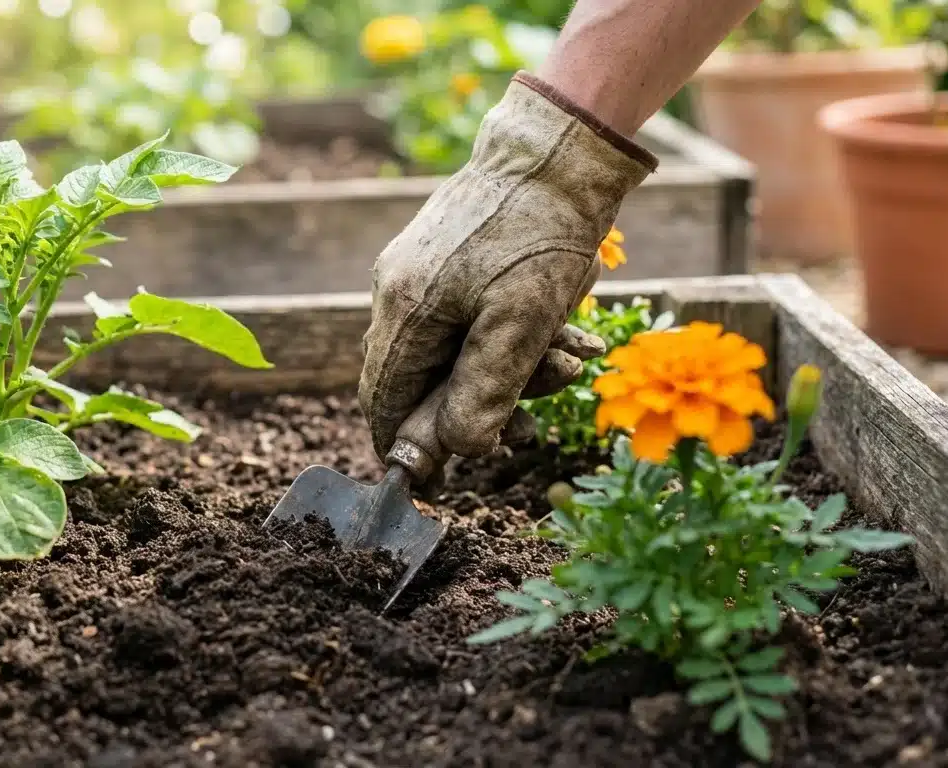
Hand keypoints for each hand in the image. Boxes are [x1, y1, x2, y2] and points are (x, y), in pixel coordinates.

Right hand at [359, 73, 656, 486]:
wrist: (557, 150)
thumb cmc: (540, 236)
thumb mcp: (522, 325)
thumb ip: (483, 392)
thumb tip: (459, 449)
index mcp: (403, 311)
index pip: (382, 402)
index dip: (407, 446)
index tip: (438, 482)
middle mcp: (395, 291)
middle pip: (416, 381)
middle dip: (474, 410)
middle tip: (526, 428)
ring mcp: (417, 270)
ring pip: (448, 351)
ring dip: (504, 373)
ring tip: (565, 364)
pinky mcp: (444, 256)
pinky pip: (465, 318)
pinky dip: (506, 338)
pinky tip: (560, 335)